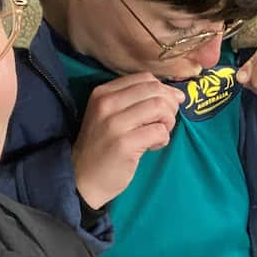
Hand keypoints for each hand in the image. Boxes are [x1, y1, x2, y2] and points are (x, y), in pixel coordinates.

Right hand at [71, 73, 183, 208]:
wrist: (81, 178)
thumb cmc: (101, 147)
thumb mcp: (109, 115)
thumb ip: (135, 101)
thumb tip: (175, 94)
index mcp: (103, 93)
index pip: (145, 78)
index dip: (164, 90)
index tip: (167, 106)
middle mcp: (107, 104)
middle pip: (155, 91)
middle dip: (170, 106)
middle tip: (166, 122)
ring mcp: (114, 124)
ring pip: (160, 108)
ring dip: (168, 122)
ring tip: (160, 133)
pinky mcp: (124, 144)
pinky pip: (159, 131)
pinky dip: (163, 138)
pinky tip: (153, 146)